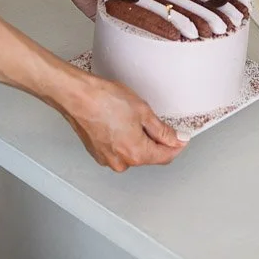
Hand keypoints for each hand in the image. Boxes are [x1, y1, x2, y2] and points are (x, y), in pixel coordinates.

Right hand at [54, 69, 185, 170]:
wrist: (77, 96)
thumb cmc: (105, 100)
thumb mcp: (143, 111)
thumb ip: (162, 130)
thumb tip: (176, 139)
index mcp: (136, 153)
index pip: (166, 156)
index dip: (177, 145)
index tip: (181, 137)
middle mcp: (121, 162)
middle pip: (149, 156)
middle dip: (156, 141)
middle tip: (154, 120)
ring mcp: (107, 159)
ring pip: (133, 153)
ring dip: (138, 140)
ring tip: (132, 118)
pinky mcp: (98, 153)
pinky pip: (118, 150)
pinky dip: (123, 139)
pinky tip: (119, 122)